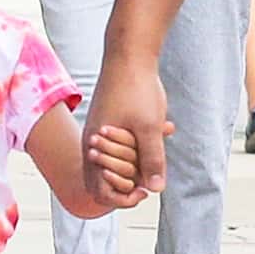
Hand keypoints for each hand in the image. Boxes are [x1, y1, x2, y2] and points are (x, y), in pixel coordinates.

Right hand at [85, 52, 173, 199]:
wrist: (129, 54)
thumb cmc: (136, 89)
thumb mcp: (149, 127)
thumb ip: (152, 160)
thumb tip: (155, 189)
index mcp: (95, 148)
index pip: (100, 192)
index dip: (123, 199)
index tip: (144, 191)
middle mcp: (92, 143)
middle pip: (107, 180)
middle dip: (131, 179)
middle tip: (153, 166)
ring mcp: (99, 131)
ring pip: (118, 160)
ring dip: (139, 158)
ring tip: (160, 138)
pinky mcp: (108, 122)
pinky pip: (123, 144)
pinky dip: (140, 143)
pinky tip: (162, 128)